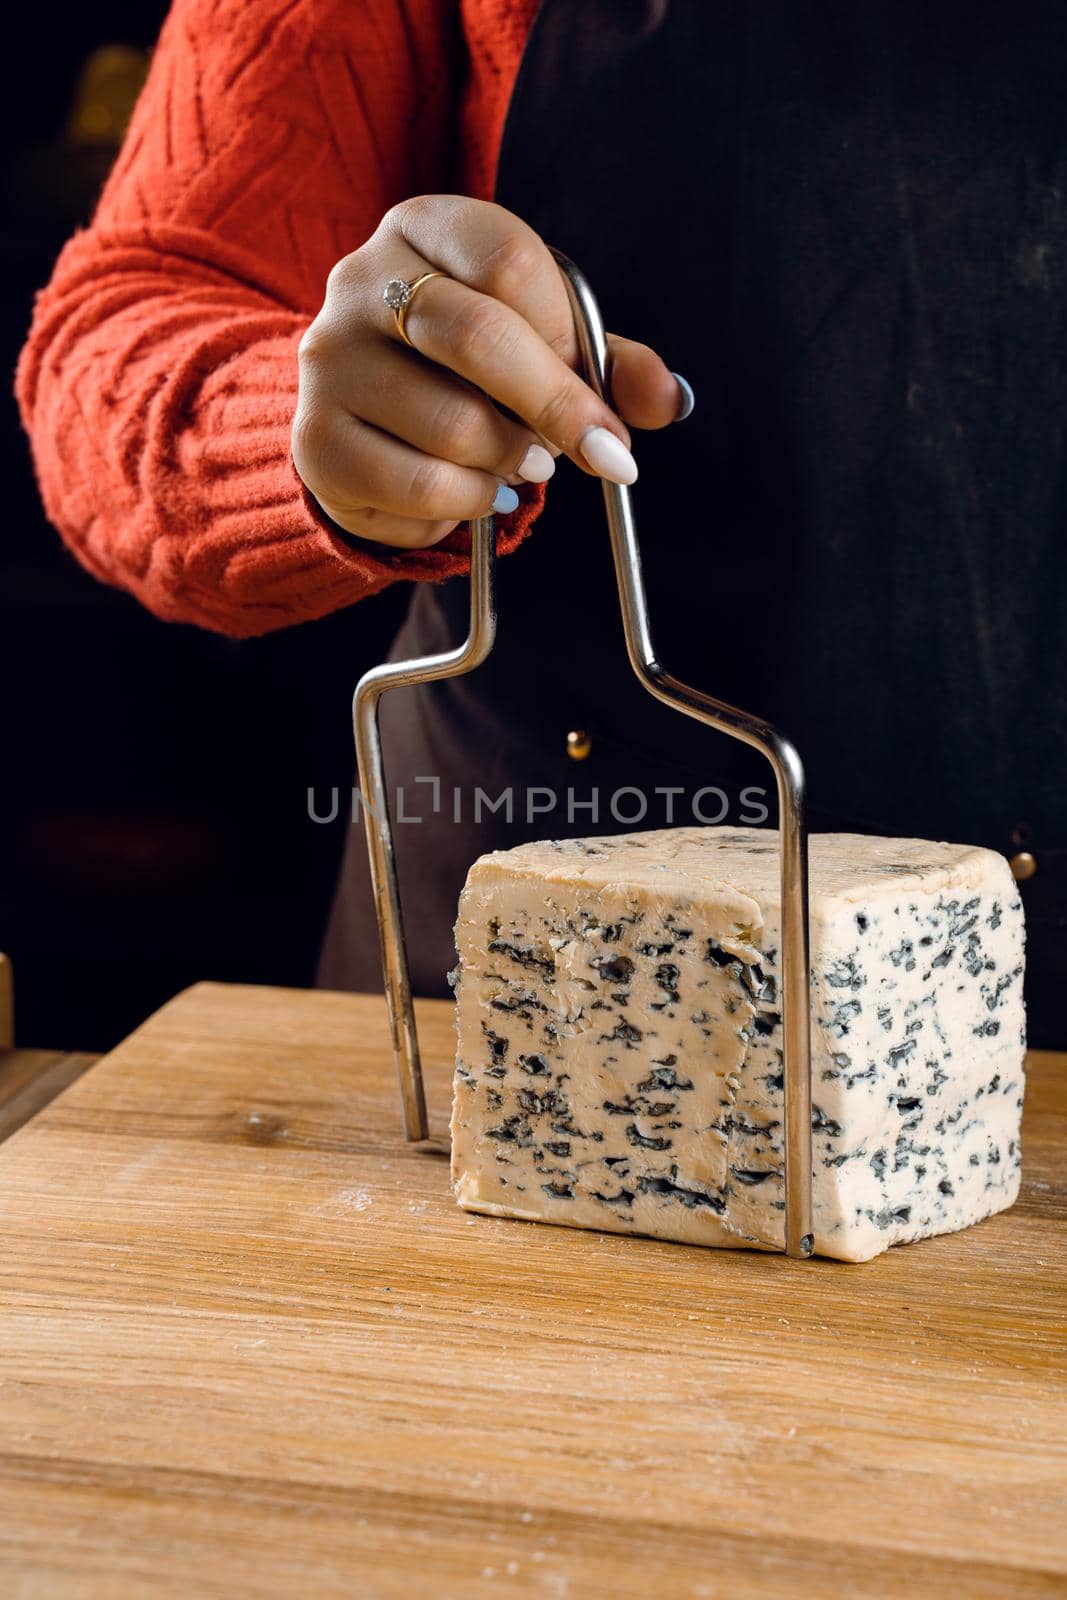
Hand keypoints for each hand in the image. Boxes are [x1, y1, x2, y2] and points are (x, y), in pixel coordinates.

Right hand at [292, 195, 690, 548]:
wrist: (363, 426)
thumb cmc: (464, 374)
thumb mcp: (543, 346)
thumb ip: (608, 363)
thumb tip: (669, 400)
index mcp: (424, 227)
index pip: (511, 262)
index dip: (570, 340)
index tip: (606, 402)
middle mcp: (362, 279)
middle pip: (478, 336)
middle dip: (557, 408)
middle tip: (601, 455)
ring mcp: (330, 360)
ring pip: (454, 423)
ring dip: (513, 460)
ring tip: (523, 463)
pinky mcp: (316, 440)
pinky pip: (420, 482)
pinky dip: (472, 500)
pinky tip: (480, 491)